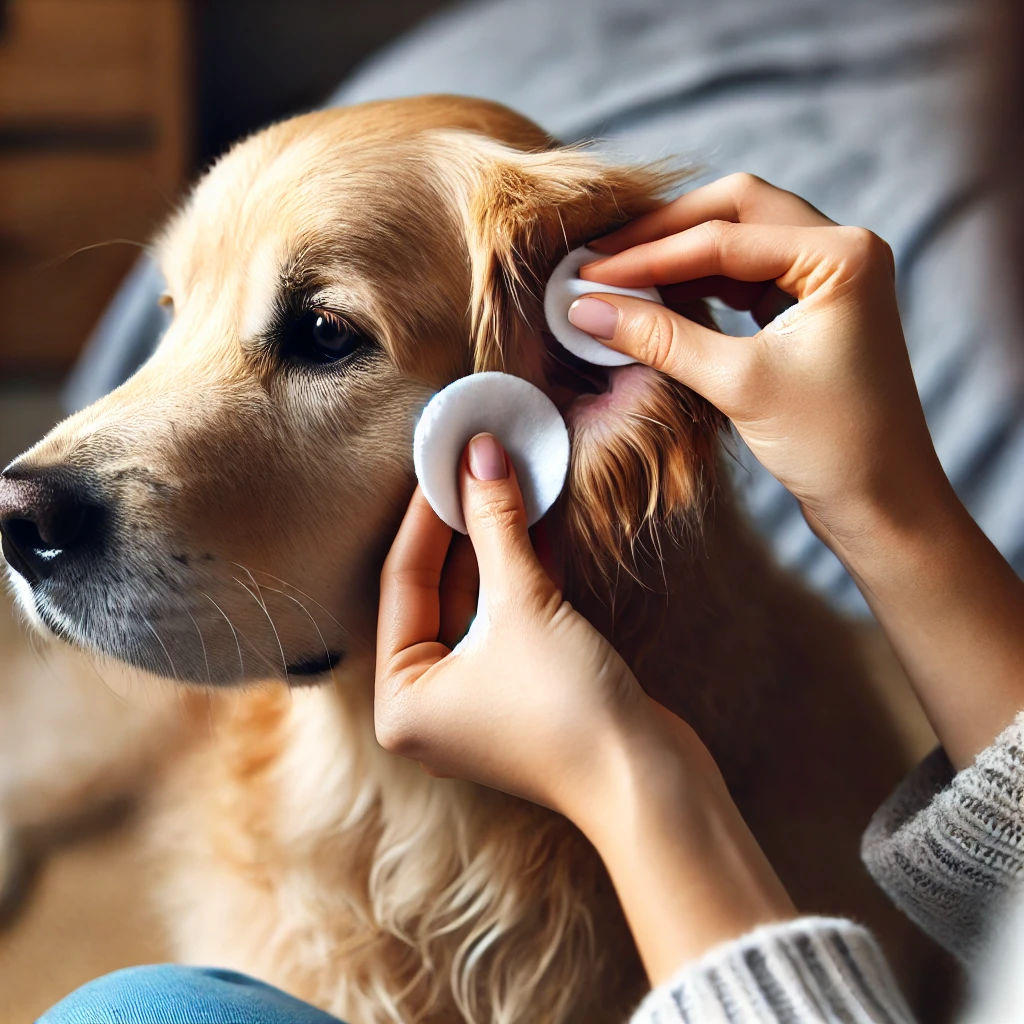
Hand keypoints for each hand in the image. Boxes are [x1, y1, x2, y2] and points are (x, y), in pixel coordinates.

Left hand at [375, 433, 794, 980]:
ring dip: (495, 542)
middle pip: (438, 589)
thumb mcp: (523, 606)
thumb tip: (480, 455)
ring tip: (506, 476)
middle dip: (462, 524)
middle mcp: (429, 702)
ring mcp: (477, 698)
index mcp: (401, 698)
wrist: (650, 783)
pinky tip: (534, 519)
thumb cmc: (568, 711)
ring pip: (477, 600)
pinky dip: (521, 572)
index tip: (446, 459)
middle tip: (475, 460)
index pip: (404, 582)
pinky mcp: (521, 690)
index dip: (428, 515)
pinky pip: (508, 617)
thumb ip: (496, 526)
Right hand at [570, 172, 951, 554]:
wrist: (882, 501)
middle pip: (735, 210)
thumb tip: (585, 308)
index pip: (723, 237)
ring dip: (679, 255)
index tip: (588, 273)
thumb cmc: (831, 445)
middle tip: (602, 256)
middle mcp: (841, 249)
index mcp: (842, 254)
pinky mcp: (811, 308)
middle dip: (664, 232)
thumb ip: (660, 338)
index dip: (647, 255)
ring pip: (738, 239)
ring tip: (620, 277)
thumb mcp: (737, 385)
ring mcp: (828, 277)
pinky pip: (745, 276)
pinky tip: (659, 298)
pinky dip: (699, 283)